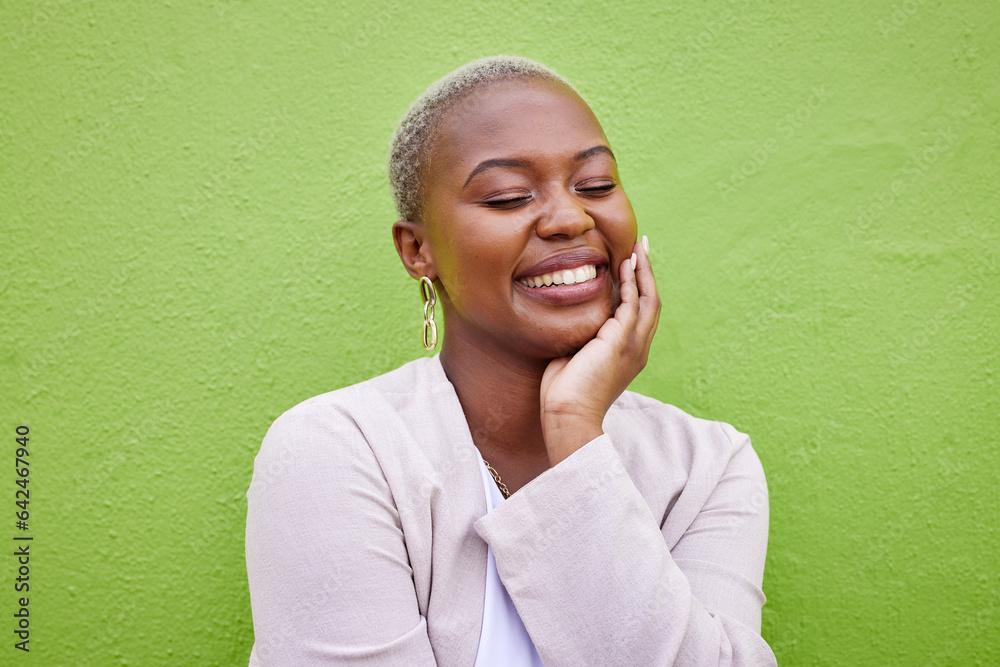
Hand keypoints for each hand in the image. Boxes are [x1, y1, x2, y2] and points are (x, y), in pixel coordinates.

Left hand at [540, 237, 660, 464]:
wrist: (567, 415)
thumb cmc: (565, 394)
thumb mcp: (575, 357)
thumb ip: (581, 337)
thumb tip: (571, 319)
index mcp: (628, 354)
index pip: (640, 313)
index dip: (639, 286)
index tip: (632, 263)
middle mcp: (636, 348)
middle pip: (651, 302)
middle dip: (647, 272)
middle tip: (642, 246)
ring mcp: (632, 345)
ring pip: (648, 299)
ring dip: (644, 271)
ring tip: (638, 247)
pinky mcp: (620, 342)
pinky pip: (632, 304)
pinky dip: (632, 282)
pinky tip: (627, 264)